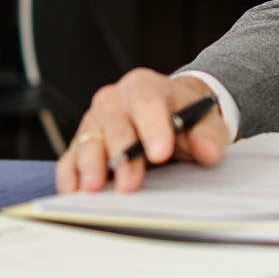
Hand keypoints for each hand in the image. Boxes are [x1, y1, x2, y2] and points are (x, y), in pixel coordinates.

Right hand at [55, 70, 226, 193]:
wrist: (169, 112)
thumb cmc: (184, 117)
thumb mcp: (204, 121)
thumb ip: (208, 136)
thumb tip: (208, 152)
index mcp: (145, 86)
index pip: (147, 104)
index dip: (153, 129)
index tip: (160, 154)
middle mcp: (113, 100)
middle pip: (115, 126)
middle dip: (123, 156)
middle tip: (129, 184)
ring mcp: (93, 121)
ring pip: (88, 142)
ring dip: (91, 166)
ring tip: (95, 188)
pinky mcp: (80, 143)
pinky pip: (70, 158)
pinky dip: (70, 175)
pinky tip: (73, 191)